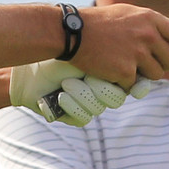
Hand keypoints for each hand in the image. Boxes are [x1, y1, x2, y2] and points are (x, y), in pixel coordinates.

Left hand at [10, 60, 130, 126]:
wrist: (29, 66)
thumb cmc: (59, 53)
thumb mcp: (90, 51)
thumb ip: (116, 57)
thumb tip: (140, 65)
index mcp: (110, 71)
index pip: (134, 84)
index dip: (137, 87)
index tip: (135, 87)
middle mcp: (102, 89)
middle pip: (117, 98)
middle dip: (99, 87)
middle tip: (86, 74)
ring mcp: (89, 104)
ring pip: (99, 108)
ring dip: (81, 94)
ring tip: (65, 83)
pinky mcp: (75, 116)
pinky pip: (84, 117)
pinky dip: (72, 106)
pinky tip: (60, 96)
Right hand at [70, 4, 168, 87]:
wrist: (71, 32)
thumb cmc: (99, 22)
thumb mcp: (129, 14)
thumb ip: (151, 26)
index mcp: (151, 19)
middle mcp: (147, 35)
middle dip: (163, 65)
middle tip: (147, 63)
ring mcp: (137, 54)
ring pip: (156, 75)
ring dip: (142, 74)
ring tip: (123, 62)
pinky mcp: (125, 71)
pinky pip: (133, 84)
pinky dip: (123, 81)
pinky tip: (110, 68)